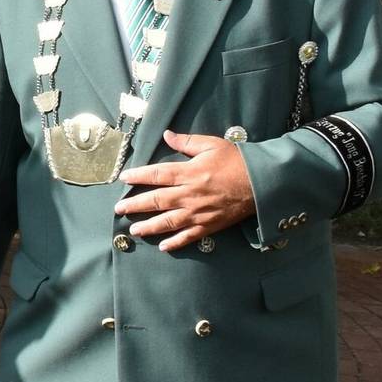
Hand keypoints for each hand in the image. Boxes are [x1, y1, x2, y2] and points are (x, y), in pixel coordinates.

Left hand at [116, 130, 255, 251]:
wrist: (262, 182)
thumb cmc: (237, 161)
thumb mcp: (211, 145)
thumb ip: (186, 142)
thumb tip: (167, 135)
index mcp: (189, 173)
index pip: (157, 175)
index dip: (138, 176)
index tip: (124, 178)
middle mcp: (190, 194)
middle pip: (156, 201)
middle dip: (135, 205)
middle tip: (119, 210)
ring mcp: (199, 212)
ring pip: (168, 222)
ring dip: (149, 226)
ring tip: (134, 230)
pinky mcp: (209, 225)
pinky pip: (189, 236)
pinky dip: (176, 242)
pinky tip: (163, 246)